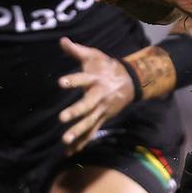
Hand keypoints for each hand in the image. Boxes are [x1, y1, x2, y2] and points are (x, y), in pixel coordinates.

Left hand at [57, 37, 135, 153]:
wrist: (131, 81)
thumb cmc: (106, 66)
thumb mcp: (93, 55)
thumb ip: (76, 50)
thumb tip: (62, 40)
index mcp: (95, 79)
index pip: (82, 78)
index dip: (72, 80)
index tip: (60, 82)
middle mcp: (99, 96)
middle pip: (87, 105)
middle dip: (75, 112)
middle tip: (62, 118)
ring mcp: (102, 109)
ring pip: (90, 122)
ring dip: (78, 132)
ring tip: (65, 141)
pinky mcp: (103, 118)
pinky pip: (92, 131)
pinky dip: (82, 142)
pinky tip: (71, 152)